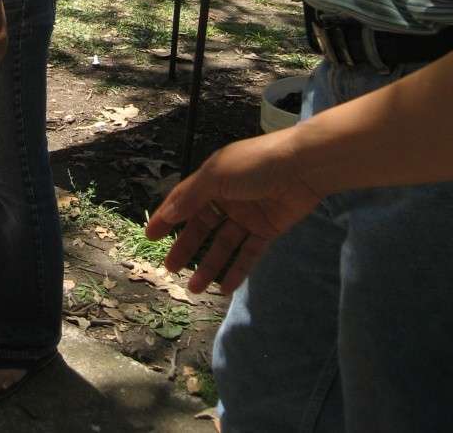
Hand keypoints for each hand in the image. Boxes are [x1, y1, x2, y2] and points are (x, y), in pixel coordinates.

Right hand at [145, 129, 322, 293]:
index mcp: (212, 179)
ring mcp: (248, 215)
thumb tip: (167, 214)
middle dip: (186, 247)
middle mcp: (228, 197)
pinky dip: (237, 270)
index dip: (167, 218)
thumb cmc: (254, 165)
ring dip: (210, 265)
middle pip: (202, 226)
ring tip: (194, 288)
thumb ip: (192, 197)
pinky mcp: (268, 229)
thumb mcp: (216, 175)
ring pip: (224, 244)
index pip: (184, 200)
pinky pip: (248, 253)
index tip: (150, 237)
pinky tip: (224, 288)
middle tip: (170, 269)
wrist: (302, 167)